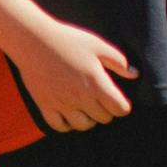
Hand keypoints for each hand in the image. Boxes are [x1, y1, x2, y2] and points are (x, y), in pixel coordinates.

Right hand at [8, 12, 134, 134]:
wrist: (32, 39)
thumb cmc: (67, 40)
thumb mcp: (97, 45)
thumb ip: (118, 61)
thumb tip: (134, 74)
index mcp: (97, 83)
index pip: (119, 108)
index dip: (123, 106)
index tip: (119, 100)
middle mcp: (81, 97)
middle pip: (103, 118)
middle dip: (107, 111)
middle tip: (101, 100)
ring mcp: (62, 103)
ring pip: (83, 125)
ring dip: (89, 119)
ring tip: (86, 108)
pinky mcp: (45, 105)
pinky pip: (59, 126)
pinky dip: (67, 125)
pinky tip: (68, 114)